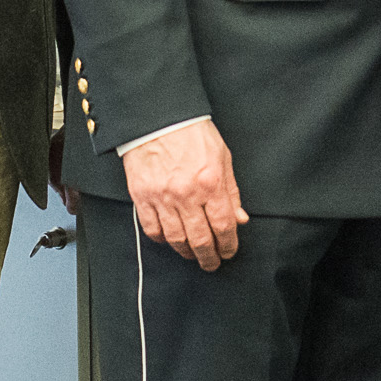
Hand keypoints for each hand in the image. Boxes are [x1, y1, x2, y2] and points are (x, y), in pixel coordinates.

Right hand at [123, 117, 247, 269]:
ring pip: (176, 239)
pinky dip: (162, 240)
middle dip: (209, 257)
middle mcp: (186, 194)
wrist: (157, 117)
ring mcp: (162, 197)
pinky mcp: (142, 196)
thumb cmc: (191, 131)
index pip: (223, 226)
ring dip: (187, 252)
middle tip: (212, 263)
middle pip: (200, 239)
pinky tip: (170, 240)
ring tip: (193, 255)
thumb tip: (239, 218)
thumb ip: (231, 191)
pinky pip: (152, 229)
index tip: (229, 252)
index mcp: (210, 182)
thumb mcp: (222, 157)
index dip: (228, 245)